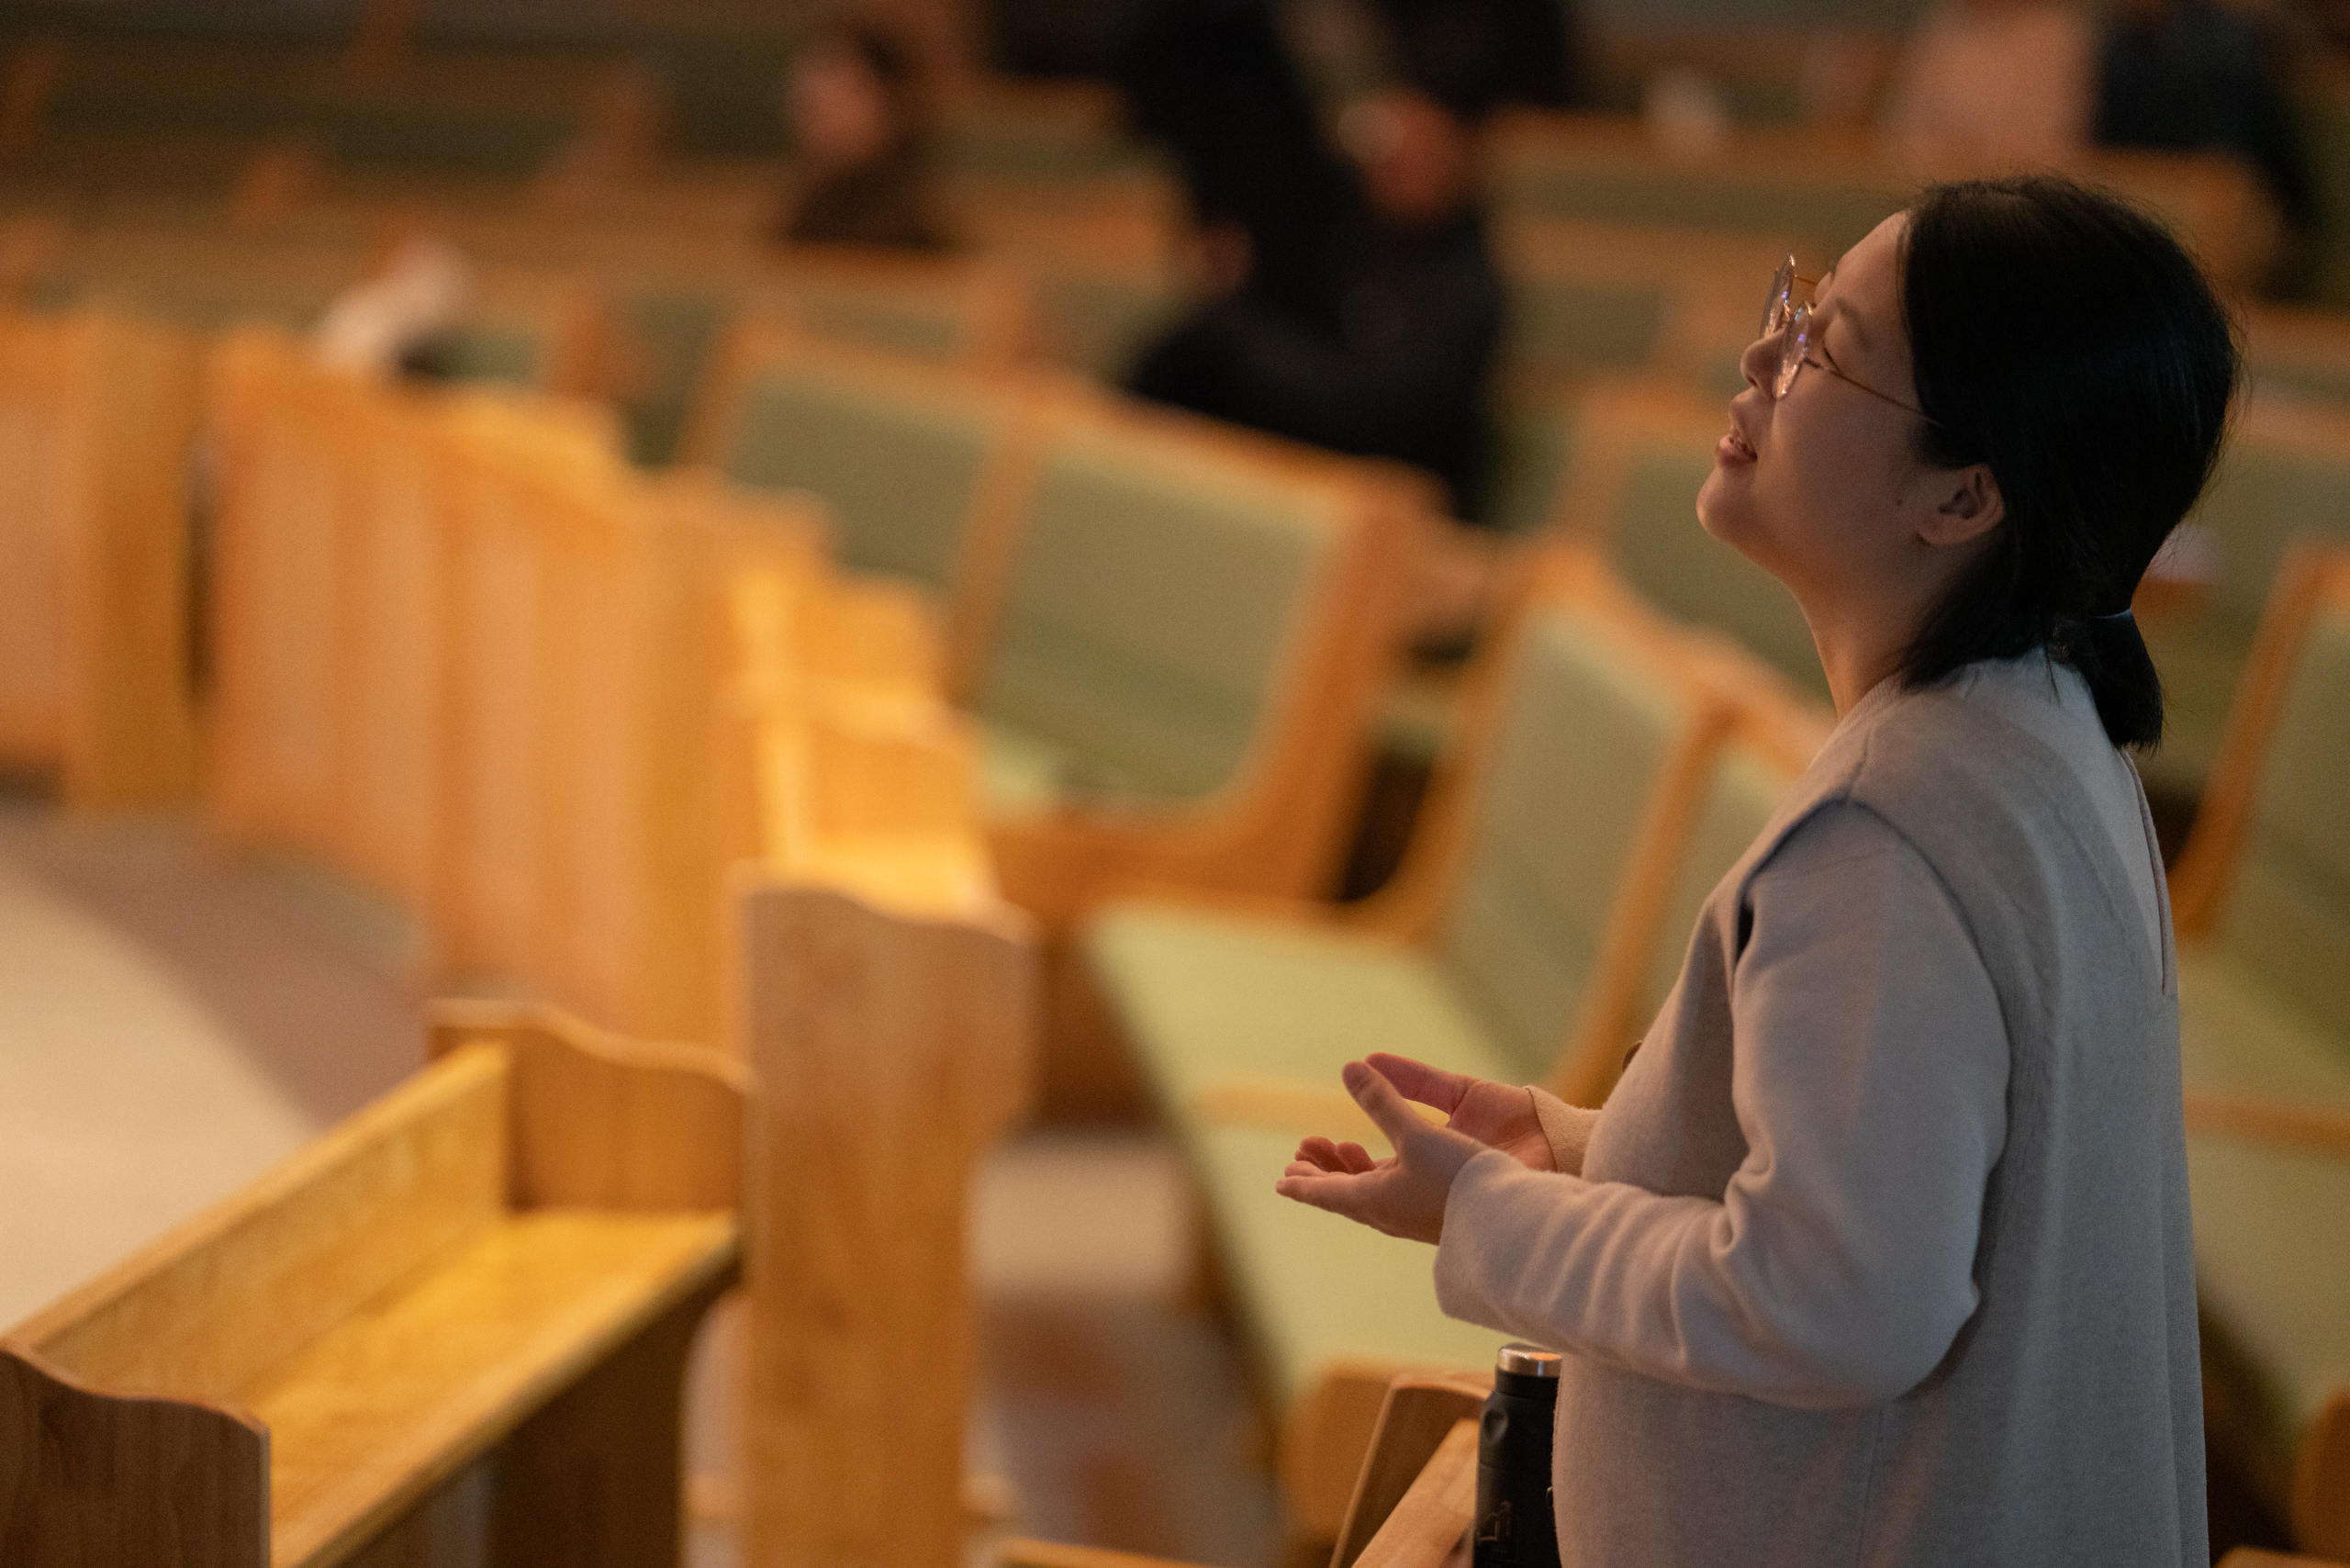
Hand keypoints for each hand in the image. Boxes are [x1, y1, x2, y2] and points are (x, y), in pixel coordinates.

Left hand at [1273, 1056, 1539, 1243]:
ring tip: (1342, 1149)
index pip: (1325, 1192)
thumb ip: (1382, 1102)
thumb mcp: (1416, 1135)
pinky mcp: (1437, 1209)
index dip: (1302, 1183)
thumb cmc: (1462, 1179)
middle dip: (1322, 1170)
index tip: (1281, 1181)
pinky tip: (1388, 1162)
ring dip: (1351, 1170)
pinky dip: (1379, 1173)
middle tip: (1303, 1150)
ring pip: (1369, 1192)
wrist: (1517, 1218)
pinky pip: (1393, 1192)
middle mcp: (1389, 1212)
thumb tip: (1348, 1068)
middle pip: (1343, 1192)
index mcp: (1374, 1201)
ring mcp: (1413, 1214)